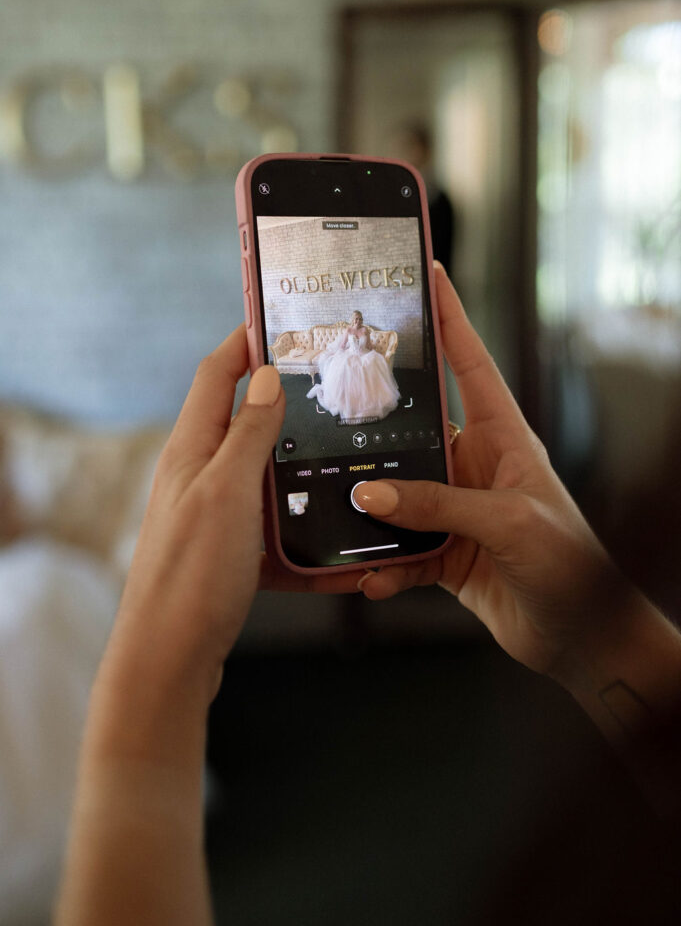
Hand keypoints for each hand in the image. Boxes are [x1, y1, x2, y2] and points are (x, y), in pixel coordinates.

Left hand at [56, 327, 284, 925]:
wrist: (168, 661)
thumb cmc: (193, 574)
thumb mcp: (228, 492)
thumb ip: (248, 434)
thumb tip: (266, 377)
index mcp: (192, 449)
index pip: (216, 374)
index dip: (244, 340)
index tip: (279, 316)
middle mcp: (198, 475)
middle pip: (242, 421)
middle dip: (282, 398)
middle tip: (331, 385)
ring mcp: (213, 515)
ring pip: (265, 474)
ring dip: (301, 462)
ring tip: (348, 453)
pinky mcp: (227, 553)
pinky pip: (271, 526)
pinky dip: (300, 525)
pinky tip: (334, 538)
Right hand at [354, 264, 622, 682]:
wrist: (579, 636)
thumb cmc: (570, 565)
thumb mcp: (508, 523)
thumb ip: (438, 505)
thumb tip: (373, 494)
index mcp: (503, 438)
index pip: (472, 364)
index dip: (451, 319)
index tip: (426, 277)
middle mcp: (476, 466)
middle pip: (416, 431)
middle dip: (376, 426)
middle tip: (334, 409)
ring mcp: (457, 509)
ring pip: (397, 494)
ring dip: (371, 510)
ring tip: (344, 517)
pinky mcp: (445, 551)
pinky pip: (400, 547)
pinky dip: (383, 563)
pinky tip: (372, 577)